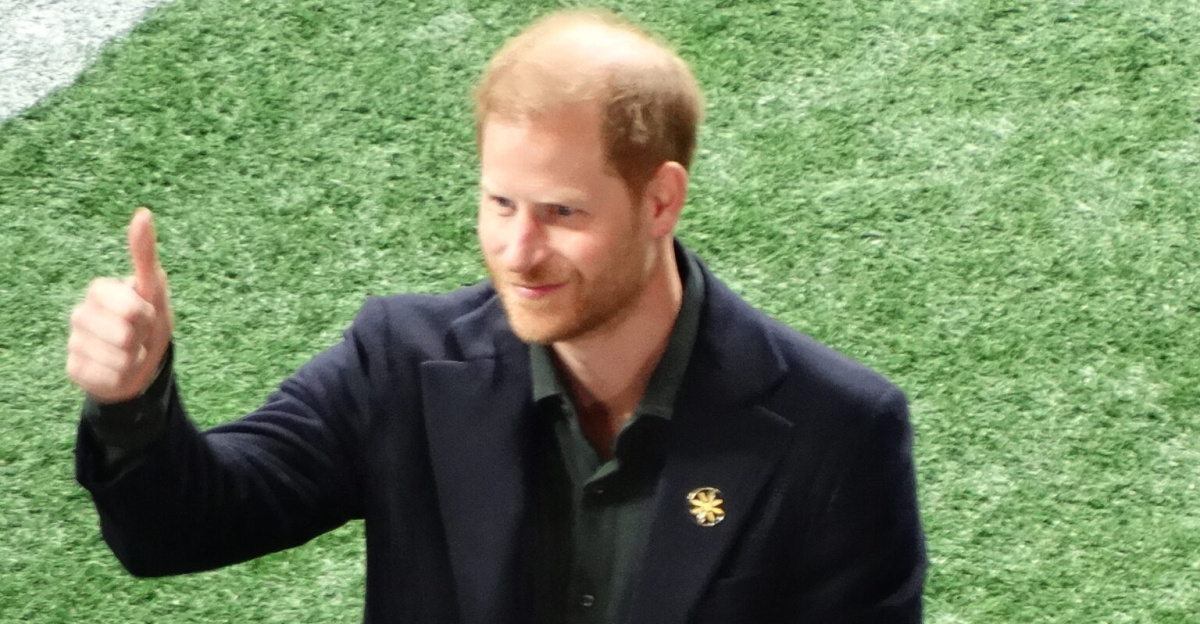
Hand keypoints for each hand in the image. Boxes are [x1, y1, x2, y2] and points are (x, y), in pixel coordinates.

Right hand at [67, 208, 173, 403]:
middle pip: (127, 334)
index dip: (148, 315)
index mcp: (99, 290)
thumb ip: (145, 253)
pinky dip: (122, 377)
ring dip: (134, 359)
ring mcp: (74, 343)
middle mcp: (80, 314)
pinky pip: (109, 378)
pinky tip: (116, 370)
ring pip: (119, 359)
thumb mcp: (153, 287)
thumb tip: (143, 213)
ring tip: (129, 352)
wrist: (141, 363)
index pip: (133, 308)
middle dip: (142, 338)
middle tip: (139, 335)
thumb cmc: (149, 320)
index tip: (146, 312)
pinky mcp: (74, 370)